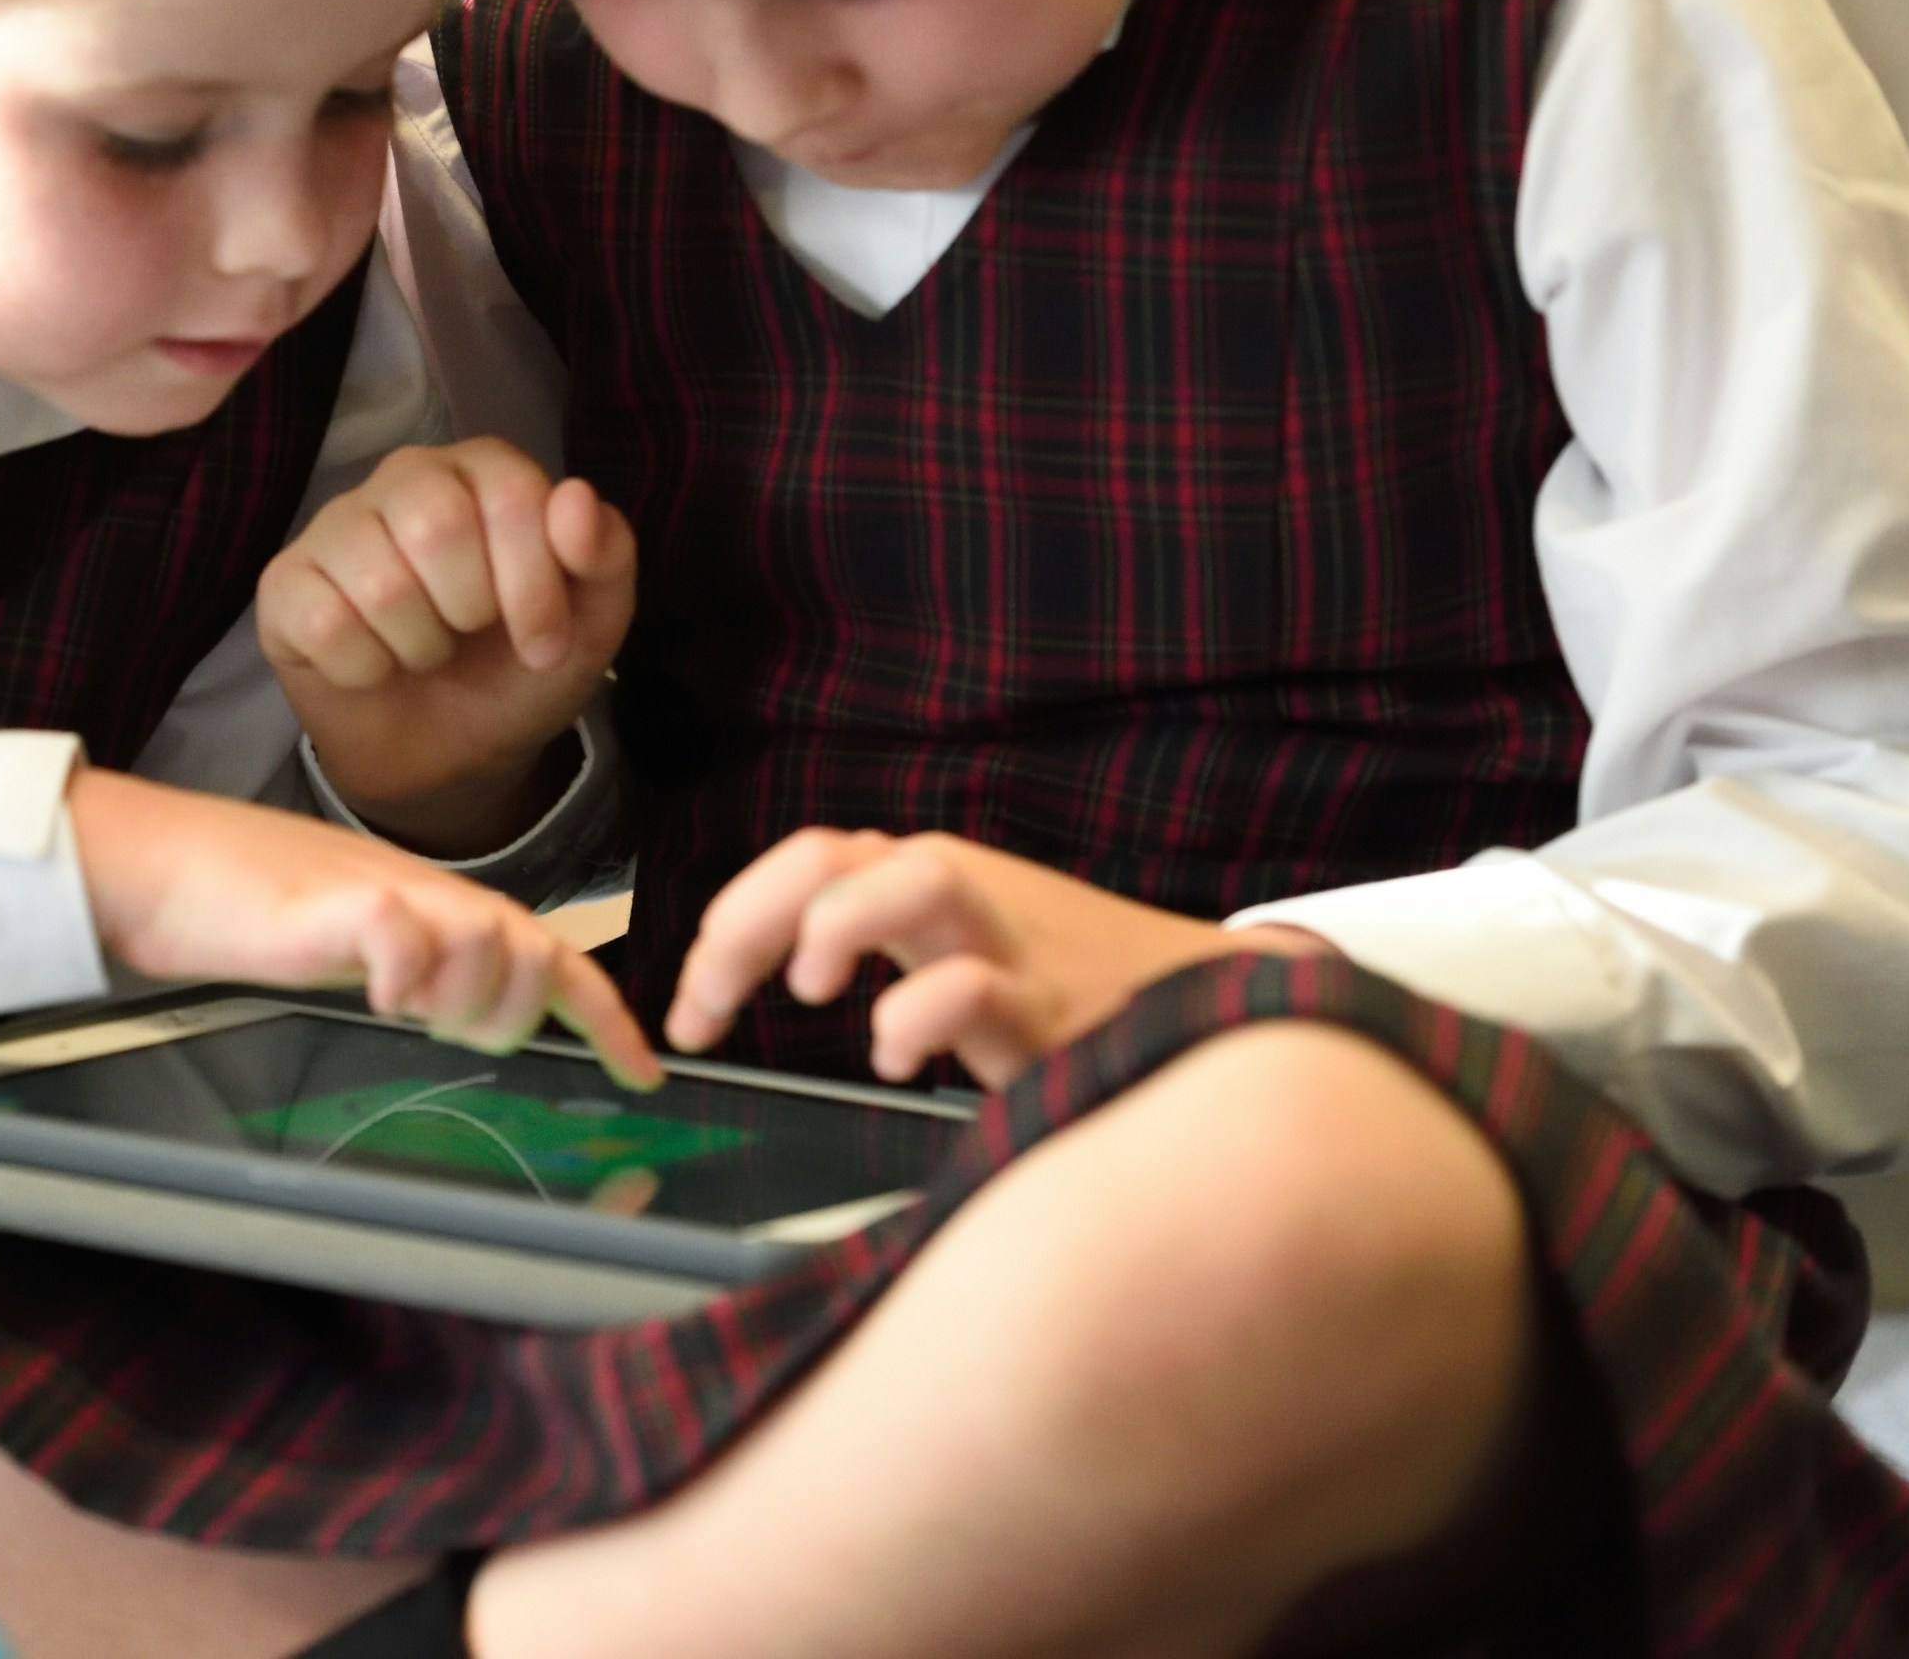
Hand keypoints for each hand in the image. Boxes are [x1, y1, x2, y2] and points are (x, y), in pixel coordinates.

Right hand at [70, 766, 661, 1088]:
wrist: (159, 862)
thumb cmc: (244, 903)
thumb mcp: (353, 942)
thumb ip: (416, 965)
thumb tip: (466, 1009)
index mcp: (438, 903)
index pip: (550, 955)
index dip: (604, 1016)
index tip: (643, 1070)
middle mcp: (426, 891)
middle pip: (533, 954)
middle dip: (510, 1013)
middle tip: (441, 1023)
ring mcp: (381, 892)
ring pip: (489, 941)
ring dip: (460, 995)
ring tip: (399, 999)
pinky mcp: (330, 905)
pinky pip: (403, 932)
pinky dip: (404, 970)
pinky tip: (375, 989)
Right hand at [256, 440, 634, 849]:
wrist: (448, 749)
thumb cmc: (516, 668)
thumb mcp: (590, 624)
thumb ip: (606, 555)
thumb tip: (573, 498)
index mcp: (484, 469)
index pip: (511, 496)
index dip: (534, 586)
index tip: (542, 644)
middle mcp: (405, 477)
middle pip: (438, 525)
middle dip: (470, 610)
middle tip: (470, 636)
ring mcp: (335, 526)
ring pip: (380, 582)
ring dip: (419, 647)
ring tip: (423, 650)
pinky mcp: (284, 583)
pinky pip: (325, 625)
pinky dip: (364, 669)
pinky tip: (372, 665)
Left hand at [664, 828, 1335, 1086]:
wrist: (1222, 1005)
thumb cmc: (1071, 991)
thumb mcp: (957, 955)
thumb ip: (879, 944)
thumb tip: (755, 980)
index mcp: (923, 881)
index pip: (802, 862)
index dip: (726, 928)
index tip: (686, 1016)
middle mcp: (959, 890)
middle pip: (829, 853)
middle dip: (745, 925)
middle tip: (707, 1007)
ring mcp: (1011, 939)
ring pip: (913, 876)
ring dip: (839, 924)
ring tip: (812, 990)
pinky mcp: (1056, 1001)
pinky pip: (975, 982)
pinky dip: (917, 1013)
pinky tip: (890, 1054)